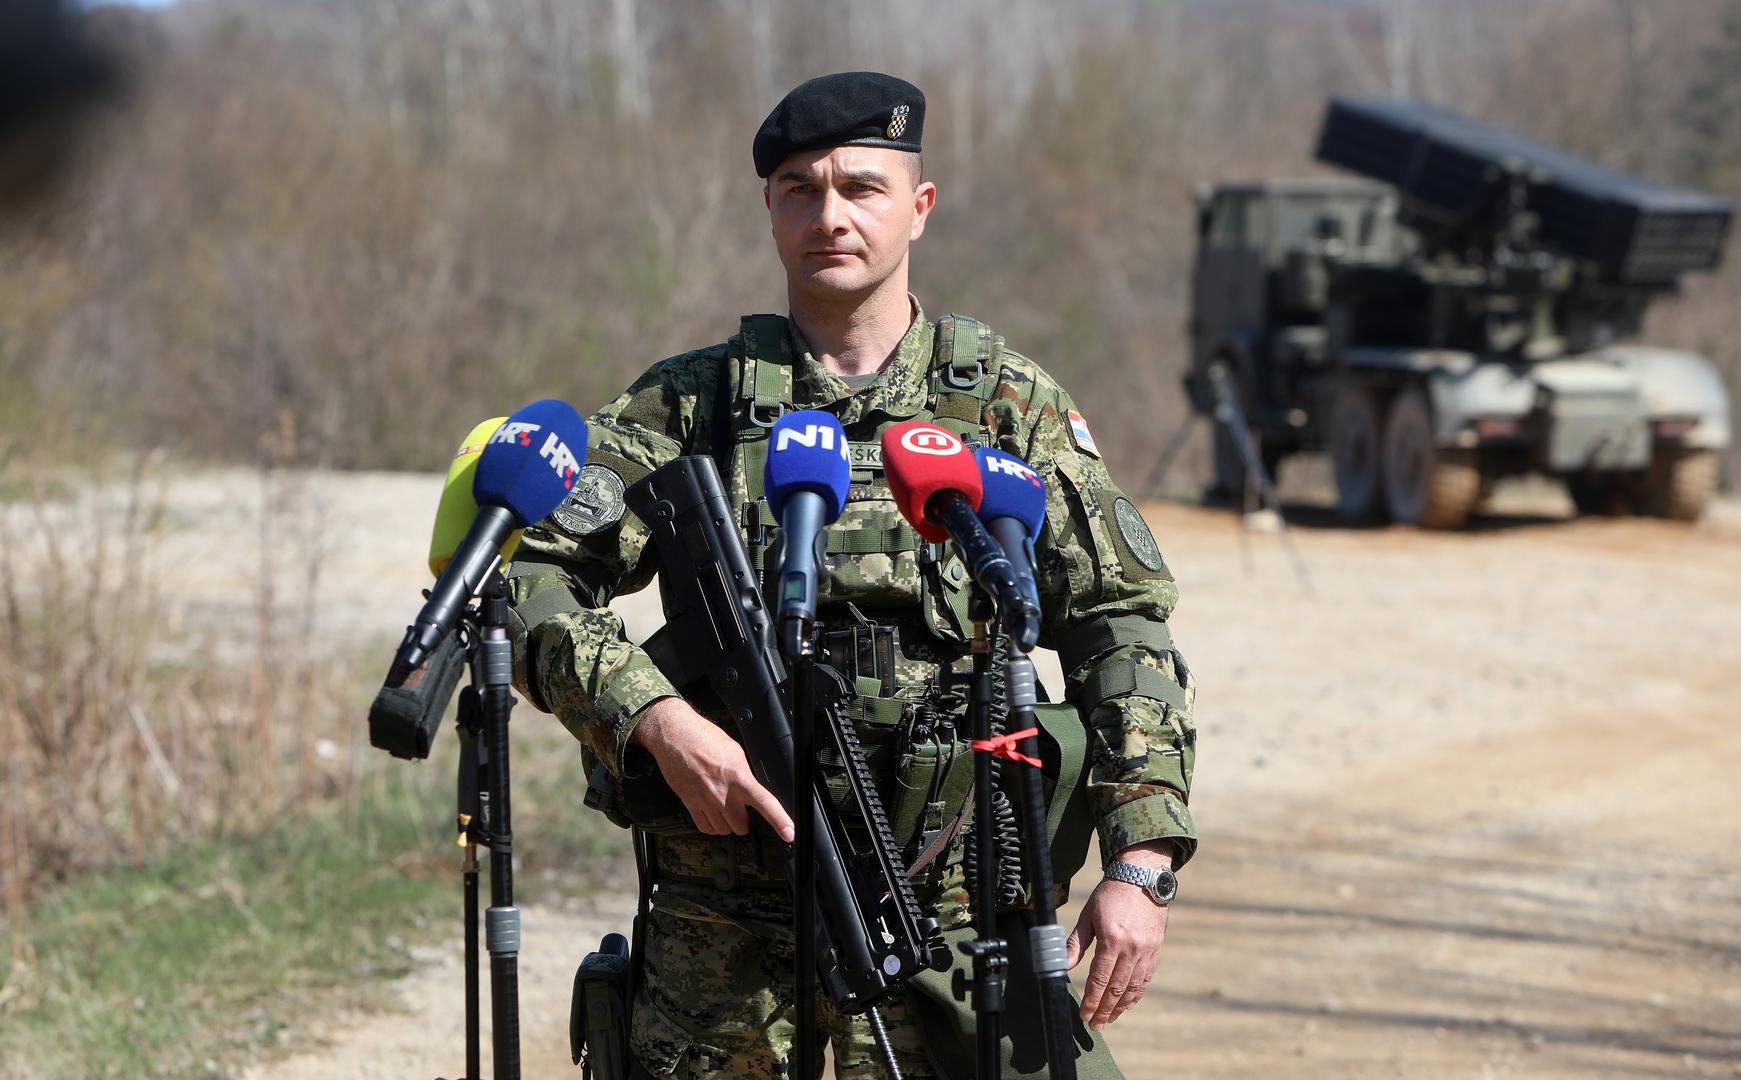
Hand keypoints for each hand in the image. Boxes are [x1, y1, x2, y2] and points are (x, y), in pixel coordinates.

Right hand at [630, 696, 795, 841]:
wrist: (675, 737)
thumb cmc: (704, 738)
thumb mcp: (735, 752)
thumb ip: (745, 774)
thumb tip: (751, 788)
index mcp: (739, 777)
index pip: (765, 803)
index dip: (780, 821)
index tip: (789, 834)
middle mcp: (722, 793)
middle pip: (741, 826)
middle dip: (744, 820)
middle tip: (740, 807)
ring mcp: (705, 801)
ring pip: (723, 830)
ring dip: (727, 823)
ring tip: (724, 807)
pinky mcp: (690, 804)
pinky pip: (705, 828)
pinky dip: (712, 826)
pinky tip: (712, 814)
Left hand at [1066, 842, 1172, 1030]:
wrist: (1142, 878)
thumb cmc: (1110, 895)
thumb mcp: (1088, 915)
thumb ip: (1076, 943)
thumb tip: (1063, 965)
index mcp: (1112, 939)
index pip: (1100, 979)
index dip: (1091, 1000)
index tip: (1083, 1014)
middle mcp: (1132, 948)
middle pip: (1117, 989)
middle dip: (1104, 1010)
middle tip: (1094, 1026)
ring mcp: (1146, 951)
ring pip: (1133, 988)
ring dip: (1120, 1008)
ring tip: (1108, 1020)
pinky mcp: (1155, 950)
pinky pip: (1145, 979)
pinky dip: (1135, 995)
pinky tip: (1126, 1005)